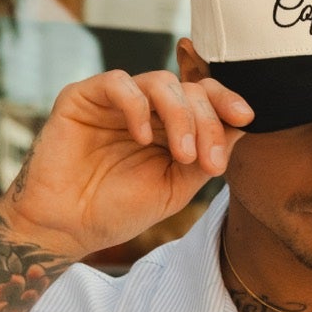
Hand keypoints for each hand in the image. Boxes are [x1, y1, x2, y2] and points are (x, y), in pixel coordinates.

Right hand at [0, 69, 253, 258]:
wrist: (65, 229)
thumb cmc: (117, 210)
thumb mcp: (174, 189)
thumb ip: (206, 158)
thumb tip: (241, 127)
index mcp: (167, 126)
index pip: (204, 97)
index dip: (227, 101)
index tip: (246, 118)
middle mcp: (144, 108)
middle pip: (189, 89)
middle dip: (207, 122)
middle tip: (207, 160)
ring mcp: (114, 101)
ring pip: (160, 82)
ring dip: (180, 115)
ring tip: (183, 153)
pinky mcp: (82, 97)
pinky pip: (118, 83)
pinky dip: (137, 106)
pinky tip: (142, 136)